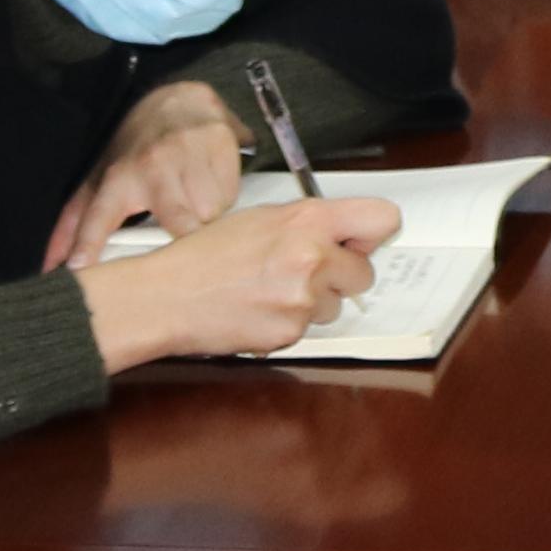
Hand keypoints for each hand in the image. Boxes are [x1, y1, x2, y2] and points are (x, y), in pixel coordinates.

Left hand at [42, 79, 250, 269]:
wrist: (177, 98)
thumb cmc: (135, 149)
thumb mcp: (100, 179)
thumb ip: (76, 223)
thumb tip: (51, 265)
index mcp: (117, 178)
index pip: (99, 216)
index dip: (89, 242)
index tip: (78, 267)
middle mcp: (152, 166)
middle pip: (182, 224)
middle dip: (188, 234)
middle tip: (183, 232)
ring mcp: (188, 152)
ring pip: (212, 211)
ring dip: (207, 212)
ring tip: (194, 197)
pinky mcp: (220, 140)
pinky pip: (232, 191)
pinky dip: (225, 193)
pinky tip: (210, 180)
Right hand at [75, 190, 389, 369]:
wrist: (168, 296)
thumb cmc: (206, 256)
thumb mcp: (260, 218)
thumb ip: (309, 223)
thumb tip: (346, 235)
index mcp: (308, 219)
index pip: (383, 219)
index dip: (372, 234)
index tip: (359, 242)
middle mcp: (313, 256)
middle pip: (364, 273)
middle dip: (340, 277)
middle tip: (303, 273)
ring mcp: (303, 298)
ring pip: (335, 306)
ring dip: (312, 303)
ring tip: (269, 291)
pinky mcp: (290, 332)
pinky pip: (307, 330)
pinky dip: (288, 324)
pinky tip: (258, 310)